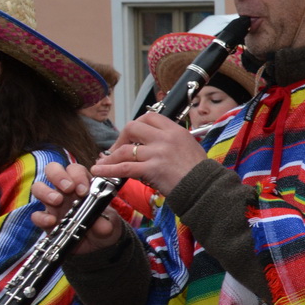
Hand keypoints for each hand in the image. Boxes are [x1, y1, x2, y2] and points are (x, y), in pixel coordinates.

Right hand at [30, 161, 126, 254]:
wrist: (99, 244)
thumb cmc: (104, 225)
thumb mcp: (111, 224)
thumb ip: (106, 223)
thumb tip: (101, 224)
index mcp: (82, 185)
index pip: (75, 170)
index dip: (77, 175)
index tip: (83, 190)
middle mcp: (65, 191)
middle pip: (52, 170)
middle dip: (58, 175)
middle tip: (68, 188)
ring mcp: (53, 205)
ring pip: (38, 187)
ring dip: (46, 192)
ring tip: (58, 201)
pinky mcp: (46, 221)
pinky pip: (36, 215)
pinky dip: (41, 217)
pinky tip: (52, 222)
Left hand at [91, 113, 208, 195]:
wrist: (206, 187)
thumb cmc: (200, 171)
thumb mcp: (189, 146)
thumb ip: (171, 141)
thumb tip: (153, 143)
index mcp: (175, 131)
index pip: (149, 117)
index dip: (136, 124)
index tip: (131, 135)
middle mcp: (165, 138)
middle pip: (132, 127)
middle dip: (120, 138)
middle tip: (118, 149)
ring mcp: (158, 153)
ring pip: (125, 149)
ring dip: (111, 156)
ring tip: (104, 163)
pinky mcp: (152, 169)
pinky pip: (124, 168)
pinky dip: (108, 169)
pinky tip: (98, 170)